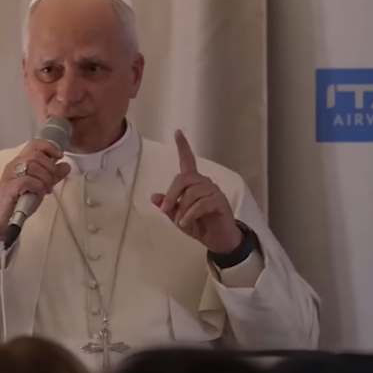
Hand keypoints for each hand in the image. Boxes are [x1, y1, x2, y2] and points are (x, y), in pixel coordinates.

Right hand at [0, 139, 71, 240]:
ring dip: (45, 179)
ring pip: (33, 167)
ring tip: (46, 190)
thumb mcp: (40, 186)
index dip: (49, 147)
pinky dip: (38, 187)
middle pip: (37, 156)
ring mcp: (10, 175)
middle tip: (51, 182)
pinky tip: (39, 194)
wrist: (2, 220)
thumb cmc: (20, 202)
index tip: (59, 157)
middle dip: (50, 169)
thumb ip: (52, 176)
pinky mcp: (9, 186)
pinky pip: (28, 180)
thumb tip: (66, 165)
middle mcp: (14, 164)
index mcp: (21, 161)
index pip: (34, 144)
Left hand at [151, 130, 240, 253]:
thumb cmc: (200, 225)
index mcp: (193, 183)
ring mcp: (213, 191)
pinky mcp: (219, 201)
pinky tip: (185, 223)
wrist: (219, 240)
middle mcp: (204, 182)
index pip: (188, 161)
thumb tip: (153, 197)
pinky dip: (190, 214)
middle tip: (164, 209)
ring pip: (191, 193)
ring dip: (182, 209)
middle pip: (183, 179)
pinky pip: (200, 204)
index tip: (177, 132)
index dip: (183, 146)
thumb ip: (168, 207)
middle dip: (171, 194)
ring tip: (181, 222)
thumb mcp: (178, 217)